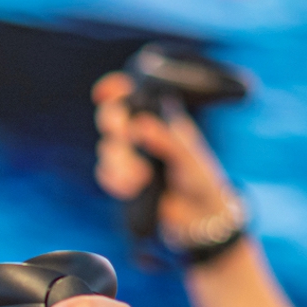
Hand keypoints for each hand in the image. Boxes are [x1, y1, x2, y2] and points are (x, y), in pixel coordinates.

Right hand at [92, 72, 238, 239]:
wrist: (199, 217)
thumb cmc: (201, 180)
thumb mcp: (190, 156)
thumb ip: (166, 140)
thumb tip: (141, 126)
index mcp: (161, 119)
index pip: (134, 95)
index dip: (115, 89)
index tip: (105, 92)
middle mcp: (143, 134)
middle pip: (112, 117)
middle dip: (113, 124)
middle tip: (125, 134)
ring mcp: (131, 157)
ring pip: (107, 148)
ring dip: (119, 162)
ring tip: (141, 177)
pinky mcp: (124, 179)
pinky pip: (106, 173)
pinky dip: (115, 180)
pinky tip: (132, 187)